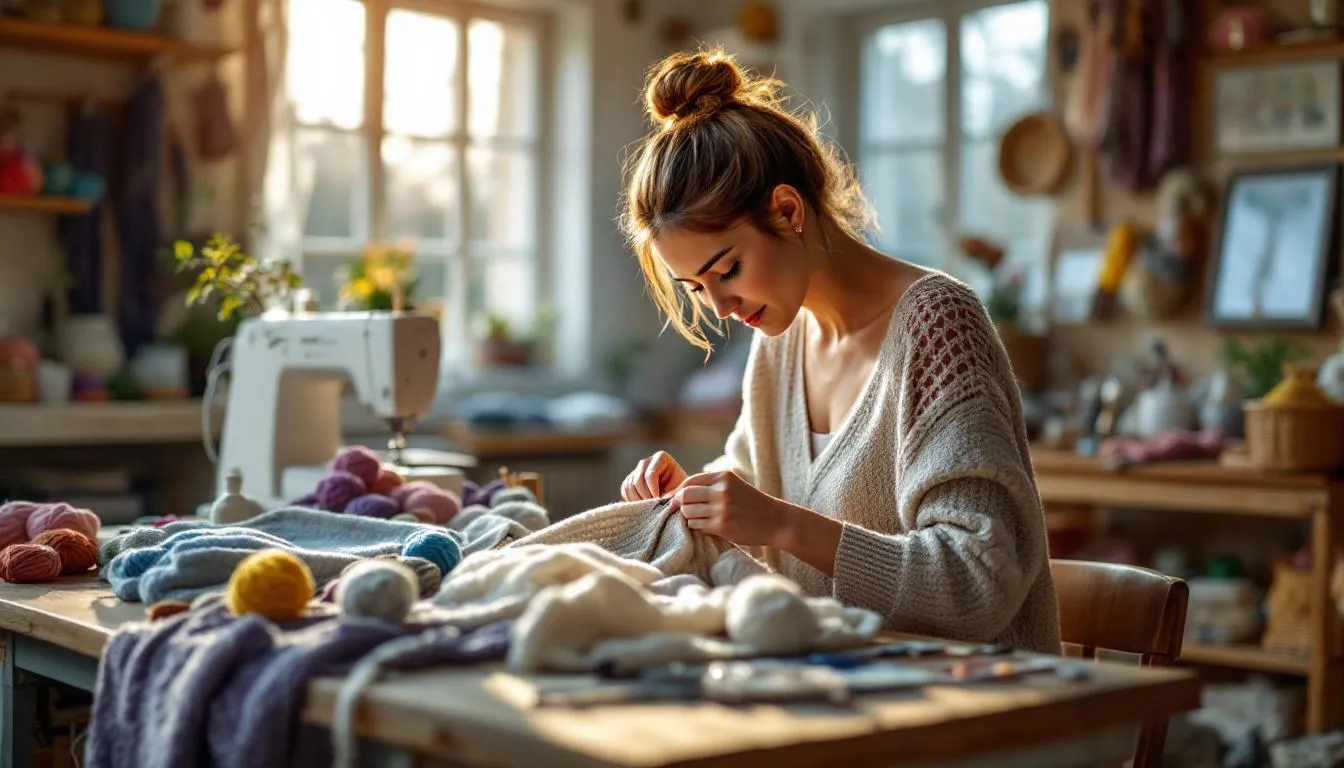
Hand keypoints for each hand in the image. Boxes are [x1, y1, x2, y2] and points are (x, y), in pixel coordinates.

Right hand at [620, 451, 686, 501]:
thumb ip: (670, 493)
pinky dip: (632, 501)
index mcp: (661, 458)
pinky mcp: (629, 481)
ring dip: (639, 500)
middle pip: (638, 480)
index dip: (653, 490)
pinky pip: (625, 491)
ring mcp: (636, 471)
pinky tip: (644, 506)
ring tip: (650, 508)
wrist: (676, 494)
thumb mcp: (679, 490)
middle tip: (654, 507)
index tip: (659, 501)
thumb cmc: (680, 491)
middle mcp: (646, 462)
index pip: (650, 474)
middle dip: (645, 496)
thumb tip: (658, 501)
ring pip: (629, 486)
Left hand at [667, 471, 786, 547]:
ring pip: (688, 512)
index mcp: (723, 477)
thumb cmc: (751, 504)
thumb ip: (710, 486)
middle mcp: (721, 490)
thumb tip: (678, 493)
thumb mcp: (733, 485)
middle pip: (684, 496)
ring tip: (701, 519)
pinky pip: (696, 526)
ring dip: (689, 518)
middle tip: (683, 512)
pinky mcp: (722, 526)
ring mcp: (722, 509)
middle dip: (680, 505)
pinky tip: (707, 527)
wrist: (776, 520)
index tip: (674, 500)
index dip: (677, 492)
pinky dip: (697, 527)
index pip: (689, 482)